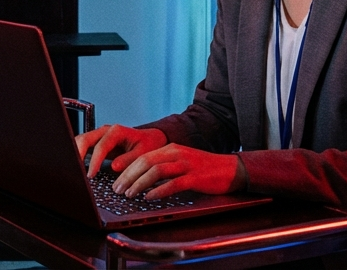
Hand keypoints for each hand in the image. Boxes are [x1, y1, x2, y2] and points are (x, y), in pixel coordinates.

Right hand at [74, 124, 166, 178]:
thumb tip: (114, 166)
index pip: (101, 146)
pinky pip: (83, 146)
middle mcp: (105, 131)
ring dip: (75, 154)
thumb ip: (129, 159)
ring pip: (81, 141)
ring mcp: (100, 136)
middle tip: (76, 171)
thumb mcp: (143, 153)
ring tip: (74, 170)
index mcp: (117, 131)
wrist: (151, 139)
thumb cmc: (148, 145)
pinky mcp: (97, 142)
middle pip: (84, 139)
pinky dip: (78, 155)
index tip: (91, 175)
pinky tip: (77, 167)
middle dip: (77, 154)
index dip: (94, 161)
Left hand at [110, 144, 247, 199]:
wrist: (230, 169)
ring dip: (139, 183)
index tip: (116, 181)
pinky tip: (150, 197)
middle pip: (145, 162)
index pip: (142, 156)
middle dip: (128, 176)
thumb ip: (163, 167)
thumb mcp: (180, 162)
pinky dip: (159, 191)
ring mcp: (186, 165)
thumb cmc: (203, 169)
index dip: (127, 169)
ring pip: (156, 171)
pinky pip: (173, 183)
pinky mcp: (195, 178)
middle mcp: (176, 153)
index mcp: (171, 149)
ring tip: (130, 194)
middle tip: (118, 189)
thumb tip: (141, 179)